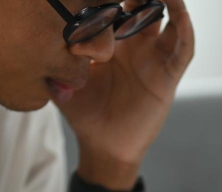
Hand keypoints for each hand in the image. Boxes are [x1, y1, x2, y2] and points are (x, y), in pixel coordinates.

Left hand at [56, 0, 194, 188]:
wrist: (103, 146)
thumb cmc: (84, 115)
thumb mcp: (63, 83)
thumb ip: (53, 62)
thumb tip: (37, 42)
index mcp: (113, 43)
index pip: (118, 7)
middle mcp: (136, 46)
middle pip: (146, 5)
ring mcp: (155, 58)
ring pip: (170, 18)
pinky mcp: (169, 75)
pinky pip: (183, 47)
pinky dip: (184, 26)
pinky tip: (178, 9)